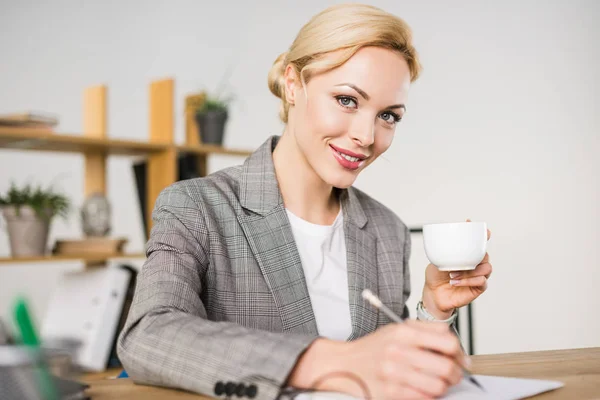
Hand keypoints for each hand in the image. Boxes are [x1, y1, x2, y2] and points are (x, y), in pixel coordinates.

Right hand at [289, 321, 468, 399]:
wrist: (345, 364)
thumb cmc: (374, 348)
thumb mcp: (397, 329)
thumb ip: (426, 329)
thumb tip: (454, 341)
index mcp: (403, 333)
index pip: (447, 341)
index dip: (460, 352)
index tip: (460, 358)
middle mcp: (398, 352)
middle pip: (446, 366)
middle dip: (456, 372)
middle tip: (455, 373)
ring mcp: (394, 374)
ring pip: (438, 386)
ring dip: (445, 386)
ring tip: (440, 382)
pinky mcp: (391, 393)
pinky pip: (424, 398)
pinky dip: (430, 395)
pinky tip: (425, 389)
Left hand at [422, 219, 492, 318]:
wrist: (433, 294)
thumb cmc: (436, 276)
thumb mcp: (437, 259)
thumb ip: (445, 251)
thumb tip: (447, 240)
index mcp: (467, 255)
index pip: (479, 244)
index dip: (484, 237)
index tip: (486, 231)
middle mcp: (475, 264)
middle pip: (485, 255)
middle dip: (477, 255)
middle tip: (462, 259)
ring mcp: (477, 276)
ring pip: (487, 268)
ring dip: (471, 271)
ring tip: (452, 274)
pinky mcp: (478, 288)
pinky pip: (482, 281)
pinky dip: (468, 281)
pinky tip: (455, 282)